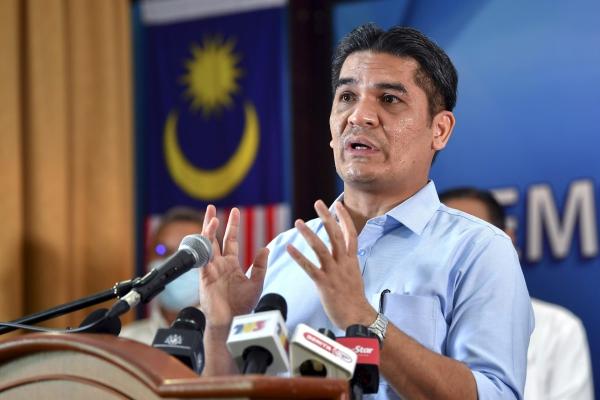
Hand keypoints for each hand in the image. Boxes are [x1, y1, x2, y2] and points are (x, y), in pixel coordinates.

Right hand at [199, 205, 268, 327]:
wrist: (232, 322)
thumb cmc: (243, 306)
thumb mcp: (256, 282)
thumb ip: (260, 266)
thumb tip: (266, 248)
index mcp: (232, 264)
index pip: (231, 240)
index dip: (233, 226)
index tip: (235, 211)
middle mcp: (220, 264)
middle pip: (215, 238)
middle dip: (213, 222)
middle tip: (211, 207)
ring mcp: (211, 270)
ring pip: (206, 245)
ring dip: (207, 231)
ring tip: (211, 217)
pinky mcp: (204, 277)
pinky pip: (202, 258)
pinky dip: (203, 246)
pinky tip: (206, 235)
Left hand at [286, 200, 375, 328]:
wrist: (358, 317)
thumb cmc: (354, 298)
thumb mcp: (354, 274)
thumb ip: (347, 261)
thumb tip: (343, 253)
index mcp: (351, 260)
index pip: (350, 234)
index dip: (344, 218)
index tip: (338, 204)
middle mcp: (344, 263)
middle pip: (336, 235)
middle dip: (327, 217)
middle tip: (318, 202)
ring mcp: (334, 272)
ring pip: (321, 248)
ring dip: (309, 234)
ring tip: (297, 222)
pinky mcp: (324, 284)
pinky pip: (310, 268)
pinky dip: (299, 257)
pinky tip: (289, 248)